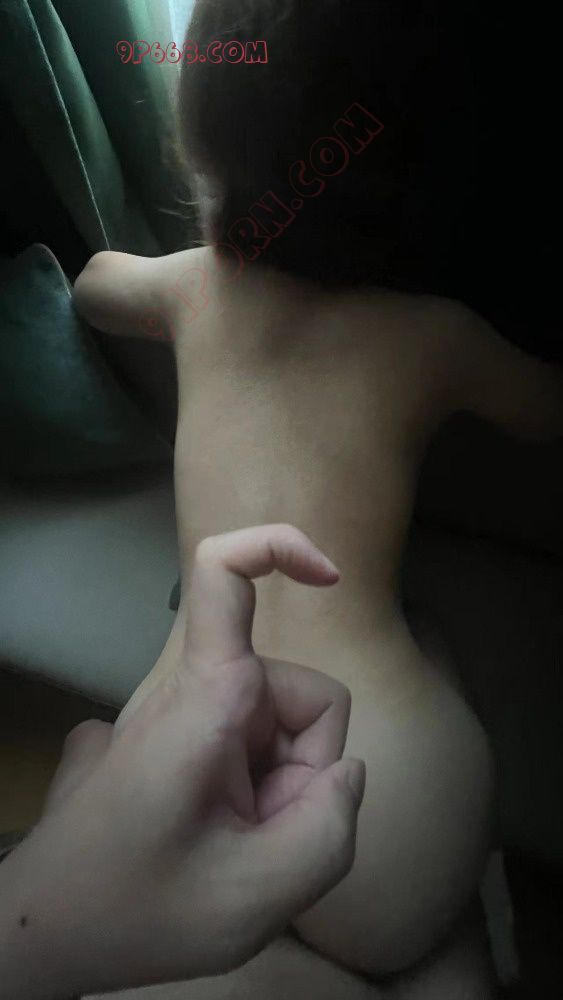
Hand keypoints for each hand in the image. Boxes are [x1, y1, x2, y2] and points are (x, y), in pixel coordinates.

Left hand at [0, 525, 364, 999]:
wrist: (46, 931)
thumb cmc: (140, 910)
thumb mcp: (256, 898)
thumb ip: (330, 830)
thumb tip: (345, 772)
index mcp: (205, 698)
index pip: (222, 571)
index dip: (280, 546)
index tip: (331, 577)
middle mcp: (192, 689)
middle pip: (300, 695)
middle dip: (306, 770)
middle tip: (262, 840)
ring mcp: (181, 713)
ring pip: (279, 726)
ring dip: (280, 789)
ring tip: (238, 847)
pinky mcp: (174, 737)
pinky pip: (247, 741)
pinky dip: (255, 788)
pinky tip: (219, 835)